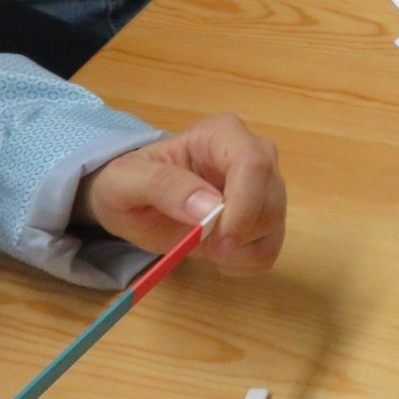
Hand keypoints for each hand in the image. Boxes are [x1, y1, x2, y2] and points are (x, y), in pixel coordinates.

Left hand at [74, 114, 285, 276]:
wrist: (135, 204)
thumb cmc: (127, 184)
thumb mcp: (124, 181)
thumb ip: (163, 186)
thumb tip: (210, 208)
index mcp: (222, 134)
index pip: (254, 163)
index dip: (243, 205)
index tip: (216, 241)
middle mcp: (254, 154)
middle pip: (271, 198)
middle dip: (237, 233)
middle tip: (200, 247)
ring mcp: (266, 187)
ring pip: (274, 225)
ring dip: (237, 250)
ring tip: (201, 246)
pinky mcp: (267, 218)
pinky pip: (270, 249)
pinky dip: (243, 263)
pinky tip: (216, 254)